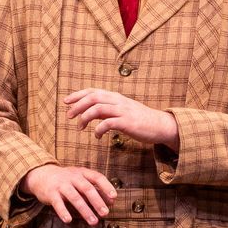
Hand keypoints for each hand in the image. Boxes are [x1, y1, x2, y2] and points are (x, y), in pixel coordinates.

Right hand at [22, 163, 116, 224]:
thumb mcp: (81, 181)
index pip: (97, 177)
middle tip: (105, 213)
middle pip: (87, 188)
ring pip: (75, 197)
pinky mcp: (51, 193)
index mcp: (82, 173)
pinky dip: (63, 212)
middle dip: (97, 201)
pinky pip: (57, 203)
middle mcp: (72, 177)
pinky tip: (68, 220)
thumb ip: (95, 190)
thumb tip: (112, 201)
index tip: (113, 197)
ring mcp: (61, 185)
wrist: (41, 175)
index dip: (106, 186)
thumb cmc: (66, 180)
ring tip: (93, 221)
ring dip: (85, 210)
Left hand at [63, 88, 178, 147]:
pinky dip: (98, 130)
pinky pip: (108, 124)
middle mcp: (118, 101)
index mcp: (115, 97)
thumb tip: (88, 112)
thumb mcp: (121, 111)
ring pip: (98, 109)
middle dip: (77, 106)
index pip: (93, 91)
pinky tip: (97, 136)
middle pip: (92, 98)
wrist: (160, 125)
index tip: (66, 101)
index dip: (78, 95)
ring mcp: (123, 111)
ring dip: (85, 118)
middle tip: (69, 116)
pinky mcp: (127, 122)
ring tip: (80, 128)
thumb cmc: (140, 120)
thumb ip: (105, 110)